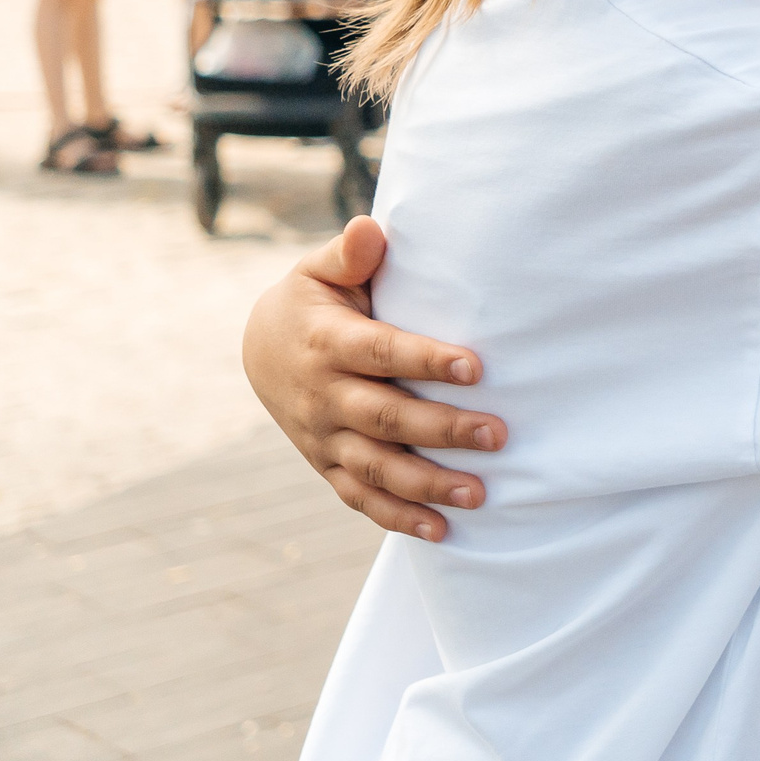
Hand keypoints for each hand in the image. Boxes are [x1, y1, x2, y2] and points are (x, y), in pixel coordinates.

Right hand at [243, 216, 506, 540]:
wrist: (261, 348)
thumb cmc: (313, 301)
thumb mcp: (320, 270)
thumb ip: (349, 254)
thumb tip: (370, 230)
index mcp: (327, 343)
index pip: (382, 353)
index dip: (426, 360)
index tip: (476, 366)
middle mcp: (323, 396)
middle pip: (386, 417)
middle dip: (442, 430)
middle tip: (499, 434)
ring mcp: (324, 438)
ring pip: (377, 467)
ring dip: (427, 484)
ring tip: (480, 493)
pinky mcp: (328, 464)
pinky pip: (361, 497)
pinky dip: (398, 518)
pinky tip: (442, 530)